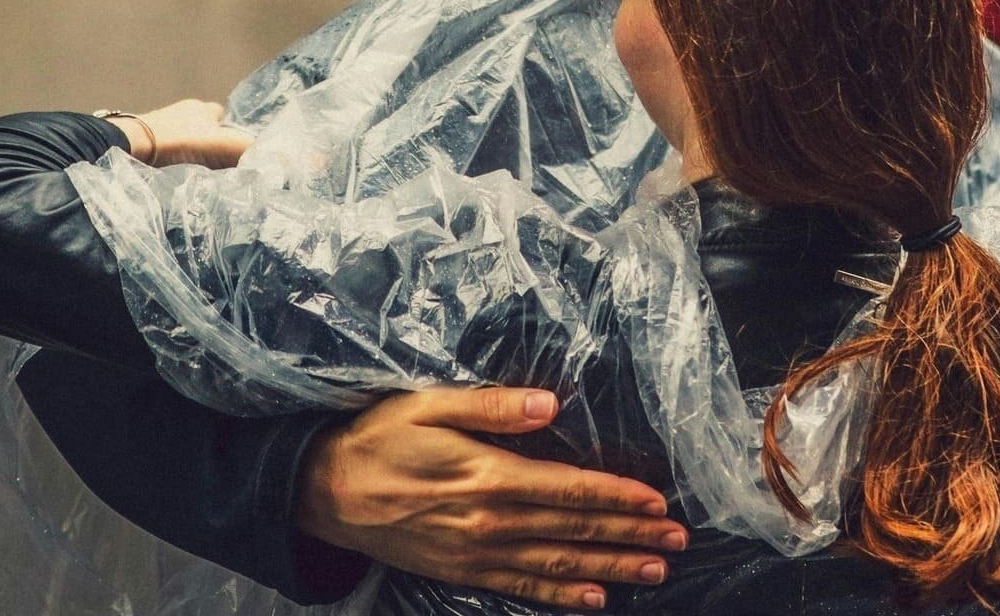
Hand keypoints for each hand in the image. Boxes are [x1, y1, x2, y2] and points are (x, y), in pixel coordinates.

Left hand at [116, 99, 250, 167]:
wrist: (132, 147)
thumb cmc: (181, 141)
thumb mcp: (224, 145)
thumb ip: (252, 151)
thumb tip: (284, 162)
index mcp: (202, 108)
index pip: (223, 118)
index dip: (232, 134)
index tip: (235, 155)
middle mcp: (181, 112)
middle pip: (203, 129)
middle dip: (210, 146)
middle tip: (216, 168)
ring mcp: (160, 125)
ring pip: (184, 141)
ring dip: (189, 155)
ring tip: (195, 176)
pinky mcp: (143, 141)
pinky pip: (165, 151)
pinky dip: (171, 162)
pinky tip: (174, 176)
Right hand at [298, 386, 686, 608]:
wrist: (321, 491)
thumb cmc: (377, 437)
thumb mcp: (428, 404)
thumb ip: (492, 406)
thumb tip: (549, 403)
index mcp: (489, 475)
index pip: (570, 489)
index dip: (618, 497)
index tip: (659, 503)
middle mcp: (489, 521)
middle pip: (574, 529)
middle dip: (630, 536)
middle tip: (678, 541)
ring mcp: (476, 553)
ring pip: (557, 563)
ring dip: (610, 568)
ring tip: (654, 571)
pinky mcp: (461, 571)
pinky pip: (521, 587)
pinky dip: (561, 595)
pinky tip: (594, 599)